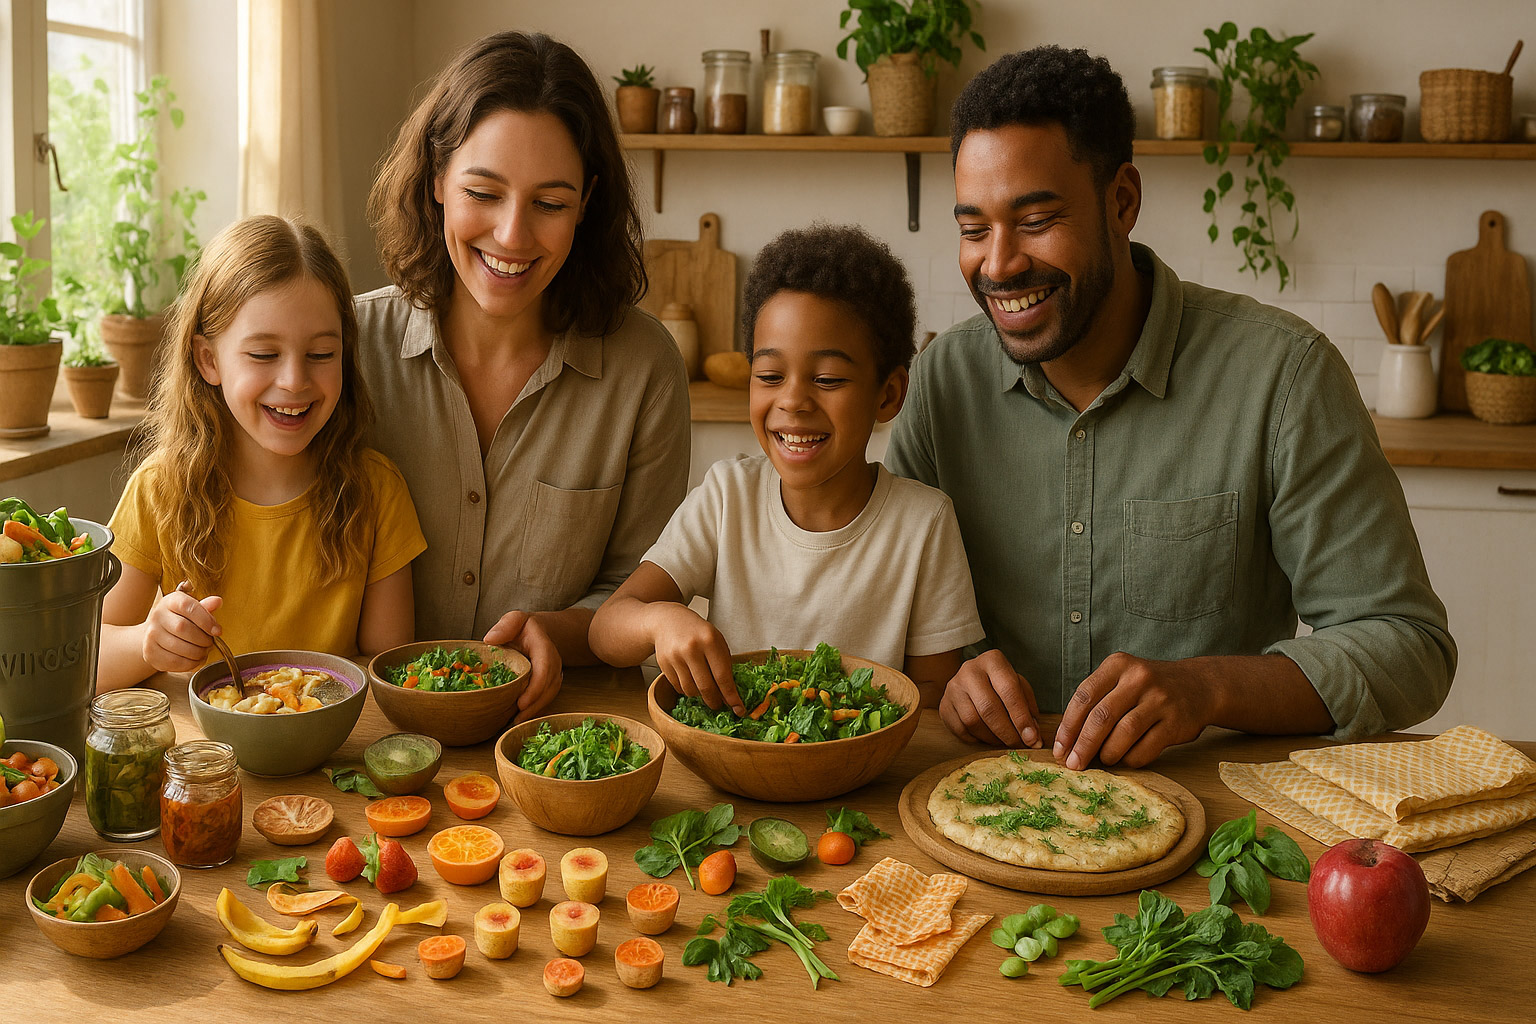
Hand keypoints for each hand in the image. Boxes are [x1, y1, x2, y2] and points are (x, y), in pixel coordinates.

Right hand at [142, 583, 223, 673]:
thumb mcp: (193, 610)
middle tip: (210, 643)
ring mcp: (151, 635)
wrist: (156, 635)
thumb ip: (205, 608)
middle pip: (183, 628)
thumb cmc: (180, 620)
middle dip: (202, 639)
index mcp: (171, 602)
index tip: (217, 631)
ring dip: (198, 652)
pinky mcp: (150, 652)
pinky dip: (190, 664)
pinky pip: (174, 661)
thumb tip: (217, 601)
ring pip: (179, 646)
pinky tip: (195, 660)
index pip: (188, 607)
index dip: (206, 620)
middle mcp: (158, 616)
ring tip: (204, 651)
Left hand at [484, 611, 562, 723]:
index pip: (545, 668)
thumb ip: (506, 625)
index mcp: (544, 647)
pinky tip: (522, 719)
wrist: (540, 632)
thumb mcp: (515, 619)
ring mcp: (555, 674)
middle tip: (516, 720)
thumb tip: (490, 639)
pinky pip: (547, 698)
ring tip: (517, 723)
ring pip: (550, 695)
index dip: (535, 688)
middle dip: (534, 706)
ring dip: (535, 711)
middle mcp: (554, 663)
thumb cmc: (525, 628)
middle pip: (549, 687)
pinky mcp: (550, 683)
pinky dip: (536, 710)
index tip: (521, 703)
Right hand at [651, 605, 741, 713]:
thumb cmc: (698, 632)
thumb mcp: (717, 641)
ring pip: (691, 690)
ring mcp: (675, 657)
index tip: (738, 709)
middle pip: (706, 687)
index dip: (731, 696)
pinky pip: (679, 688)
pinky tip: (691, 680)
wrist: (669, 621)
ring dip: (700, 695)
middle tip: (719, 705)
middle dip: (715, 701)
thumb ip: (724, 665)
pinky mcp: (663, 664)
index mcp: (710, 641)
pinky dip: (687, 689)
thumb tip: (730, 696)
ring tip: (704, 688)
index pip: (723, 676)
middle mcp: (691, 649)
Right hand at [938, 649, 1041, 747]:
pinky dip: (977, 739)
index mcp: (992, 661)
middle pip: (988, 708)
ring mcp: (953, 688)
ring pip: (973, 721)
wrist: (972, 681)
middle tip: (1019, 745)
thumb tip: (1032, 737)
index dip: (1021, 717)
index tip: (1032, 738)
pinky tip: (987, 737)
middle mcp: (969, 670)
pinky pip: (960, 730)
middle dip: (1007, 732)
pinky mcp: (944, 705)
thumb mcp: (1019, 688)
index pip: (1009, 690)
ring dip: (992, 738)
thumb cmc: (1000, 685)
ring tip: (1004, 741)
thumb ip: (1028, 709)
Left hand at [1054, 652, 1213, 769]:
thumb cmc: (1148, 688)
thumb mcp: (1122, 679)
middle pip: (1101, 717)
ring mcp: (1160, 699)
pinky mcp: (1176, 722)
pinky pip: (1146, 748)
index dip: (1068, 725)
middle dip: (1083, 745)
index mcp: (1118, 665)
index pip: (1084, 696)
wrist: (1199, 685)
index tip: (1059, 748)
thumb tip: (1067, 740)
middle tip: (1073, 764)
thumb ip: (1097, 701)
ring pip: (1123, 734)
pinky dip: (1131, 759)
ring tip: (1103, 759)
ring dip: (1108, 753)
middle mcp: (1138, 678)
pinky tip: (1126, 759)